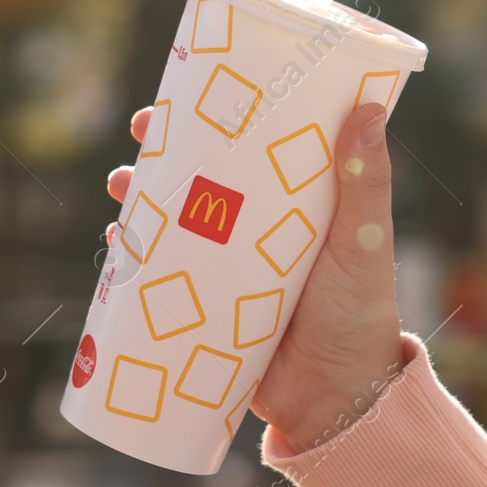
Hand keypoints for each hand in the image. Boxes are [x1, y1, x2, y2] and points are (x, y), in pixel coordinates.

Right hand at [108, 102, 403, 451]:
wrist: (336, 399)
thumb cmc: (360, 314)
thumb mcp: (363, 242)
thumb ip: (366, 184)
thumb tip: (368, 109)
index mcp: (299, 202)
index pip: (259, 143)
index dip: (226, 113)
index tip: (197, 87)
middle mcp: (261, 227)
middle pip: (207, 174)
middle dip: (170, 148)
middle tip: (143, 128)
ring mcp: (231, 265)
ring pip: (178, 218)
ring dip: (144, 196)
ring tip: (122, 183)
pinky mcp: (208, 303)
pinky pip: (164, 272)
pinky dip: (138, 254)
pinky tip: (118, 242)